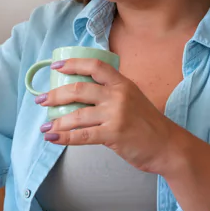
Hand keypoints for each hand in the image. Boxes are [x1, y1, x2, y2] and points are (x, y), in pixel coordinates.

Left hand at [36, 58, 174, 172]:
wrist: (168, 147)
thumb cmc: (148, 125)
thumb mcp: (133, 100)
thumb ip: (111, 95)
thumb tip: (80, 96)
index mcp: (123, 84)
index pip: (95, 66)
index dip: (73, 64)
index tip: (56, 67)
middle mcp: (118, 95)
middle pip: (79, 89)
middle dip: (55, 95)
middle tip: (40, 100)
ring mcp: (116, 115)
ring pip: (77, 115)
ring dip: (57, 121)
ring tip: (45, 126)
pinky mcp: (114, 134)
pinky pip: (83, 135)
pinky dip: (65, 137)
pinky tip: (53, 138)